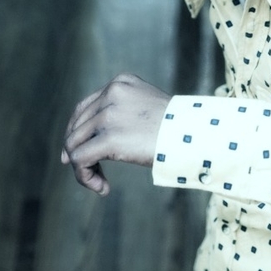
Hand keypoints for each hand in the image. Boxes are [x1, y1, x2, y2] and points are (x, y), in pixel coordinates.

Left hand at [61, 73, 170, 195]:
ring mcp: (109, 115)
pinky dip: (85, 177)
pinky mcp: (109, 138)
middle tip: (90, 171)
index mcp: (121, 83)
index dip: (76, 132)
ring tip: (100, 182)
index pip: (84, 108)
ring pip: (74, 145)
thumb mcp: (148, 108)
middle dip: (77, 152)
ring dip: (83, 167)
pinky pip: (80, 160)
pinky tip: (102, 187)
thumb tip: (96, 139)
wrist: (195, 135)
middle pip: (77, 127)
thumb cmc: (178, 128)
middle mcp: (112, 94)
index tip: (75, 152)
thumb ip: (123, 113)